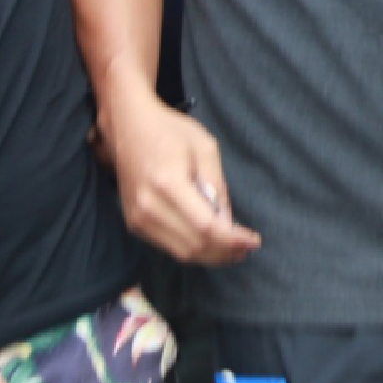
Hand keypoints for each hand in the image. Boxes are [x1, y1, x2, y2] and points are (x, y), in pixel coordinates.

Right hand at [103, 84, 259, 265]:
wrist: (128, 127)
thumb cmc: (170, 131)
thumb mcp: (205, 149)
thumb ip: (218, 187)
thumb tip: (228, 224)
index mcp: (168, 184)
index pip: (206, 227)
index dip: (233, 239)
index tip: (254, 240)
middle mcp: (148, 206)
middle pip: (195, 245)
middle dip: (225, 252)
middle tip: (246, 247)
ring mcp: (137, 218)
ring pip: (181, 253)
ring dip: (211, 255)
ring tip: (233, 249)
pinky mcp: (134, 223)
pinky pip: (168, 246)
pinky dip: (193, 249)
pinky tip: (210, 242)